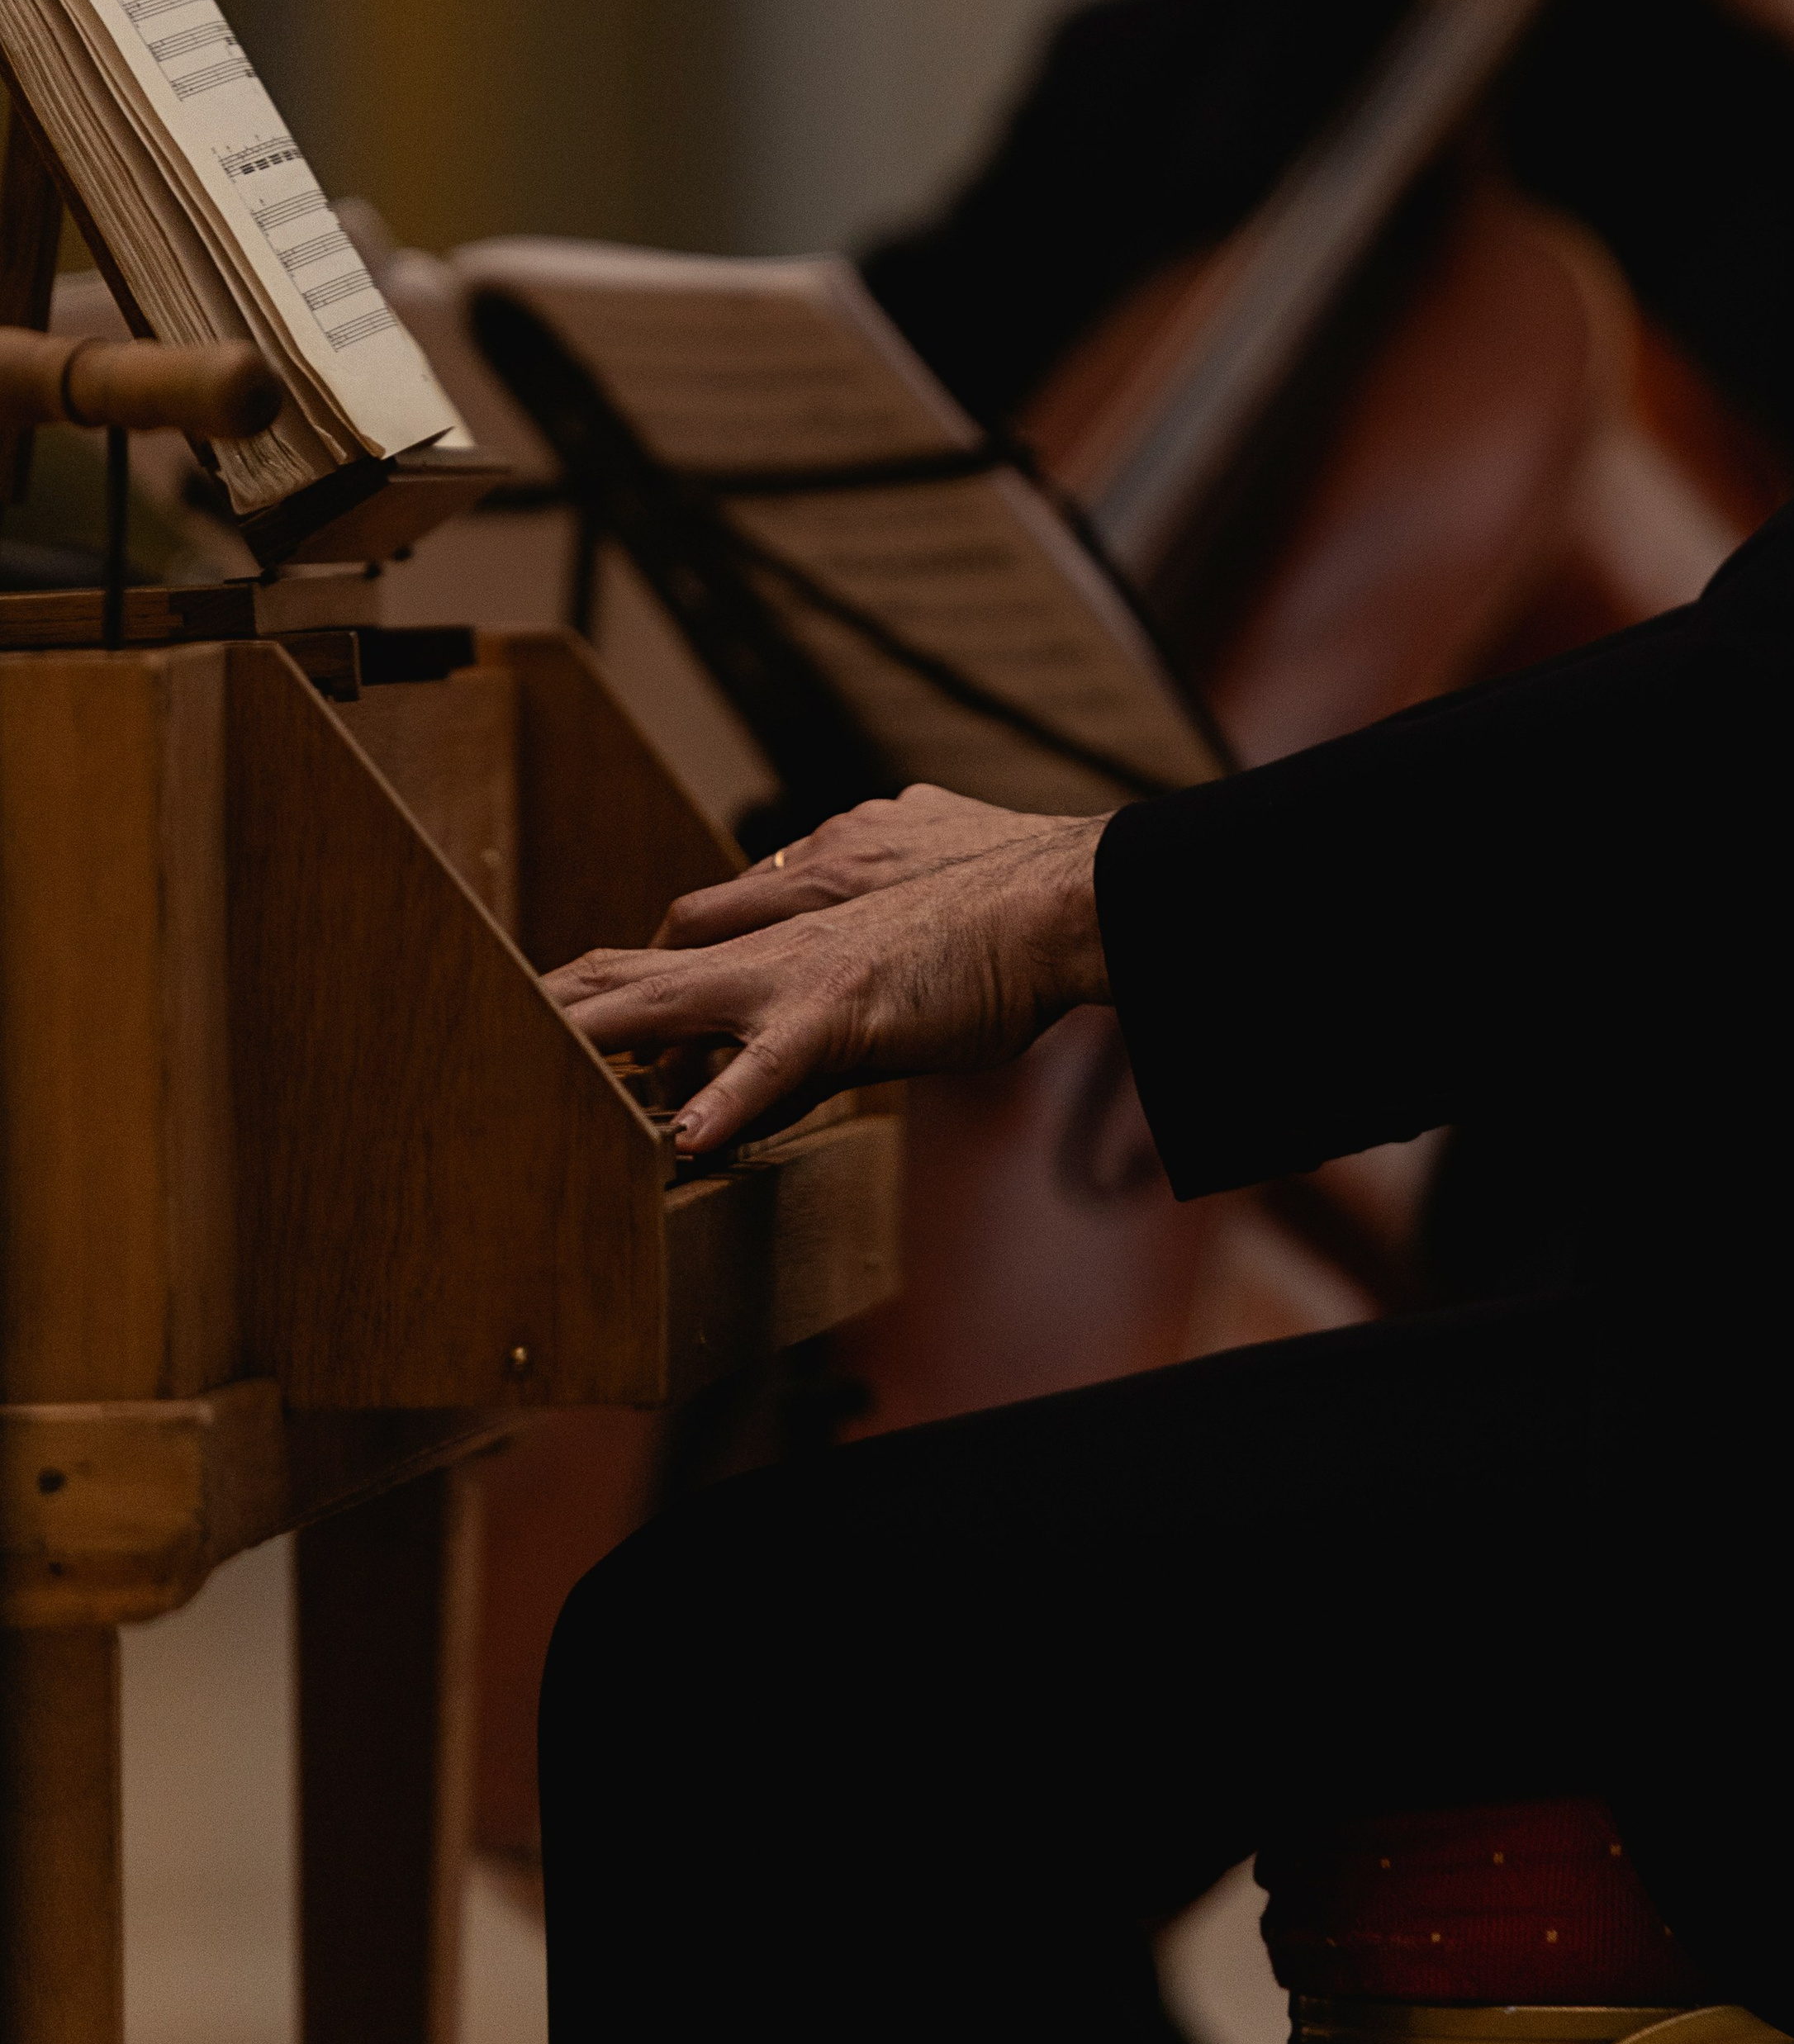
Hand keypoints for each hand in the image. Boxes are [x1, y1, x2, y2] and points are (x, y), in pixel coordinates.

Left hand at [544, 786, 1112, 1154]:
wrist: (1058, 900)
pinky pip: (769, 1066)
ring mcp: (795, 976)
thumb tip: (827, 1012)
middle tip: (485, 1034)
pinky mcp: (838, 1015)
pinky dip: (726, 1101)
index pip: (676, 948)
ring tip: (524, 1074)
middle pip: (635, 968)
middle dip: (560, 1004)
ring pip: (667, 1004)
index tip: (561, 1010)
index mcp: (789, 924)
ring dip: (594, 1040)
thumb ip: (853, 968)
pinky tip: (687, 1144)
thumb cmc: (998, 917)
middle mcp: (772, 943)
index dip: (615, 984)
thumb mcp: (903, 934)